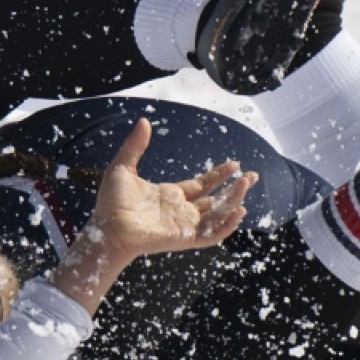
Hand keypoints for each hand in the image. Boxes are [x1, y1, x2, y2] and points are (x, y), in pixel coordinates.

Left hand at [87, 118, 253, 262]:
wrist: (107, 228)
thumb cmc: (111, 203)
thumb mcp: (123, 168)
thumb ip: (135, 146)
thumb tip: (144, 121)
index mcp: (170, 195)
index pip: (202, 185)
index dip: (219, 175)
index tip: (234, 165)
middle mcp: (181, 210)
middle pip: (215, 200)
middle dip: (235, 189)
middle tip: (253, 176)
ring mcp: (184, 225)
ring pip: (217, 215)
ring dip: (234, 201)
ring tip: (246, 185)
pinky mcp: (184, 238)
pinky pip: (211, 235)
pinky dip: (225, 226)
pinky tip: (237, 212)